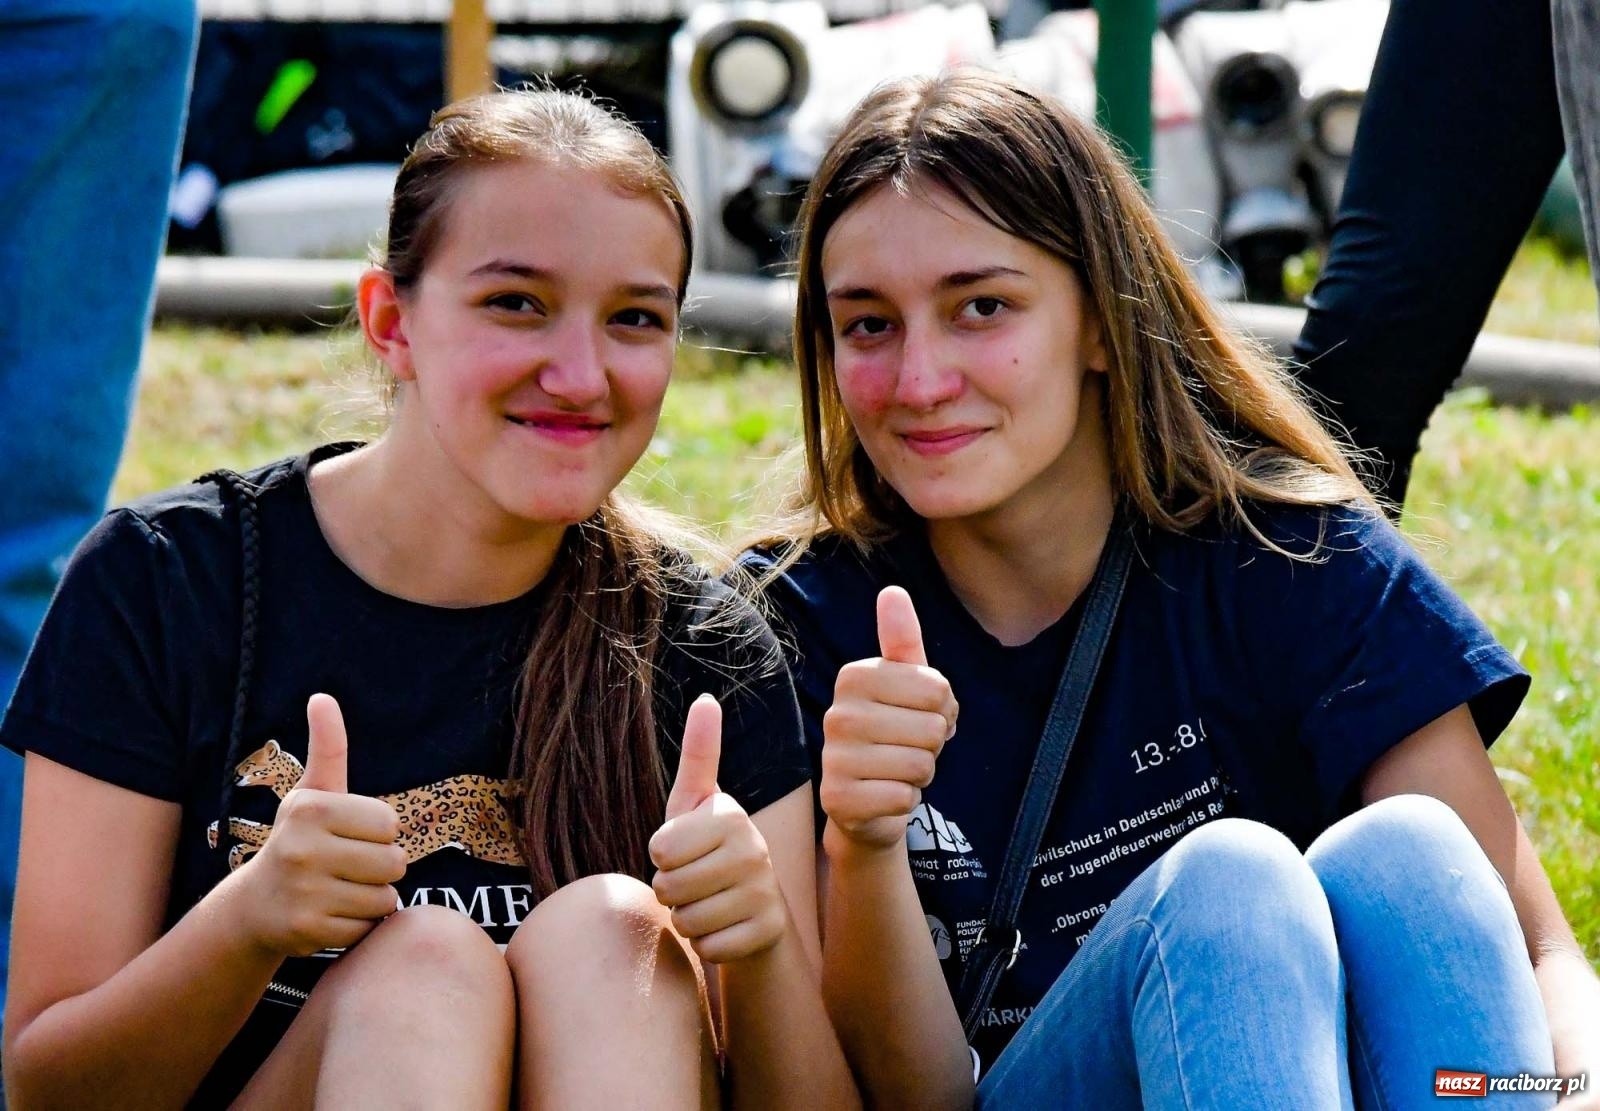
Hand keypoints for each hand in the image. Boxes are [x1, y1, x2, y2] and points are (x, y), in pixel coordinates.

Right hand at [233, 694, 405, 956]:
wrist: (254, 906)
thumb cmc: (299, 840)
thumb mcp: (312, 793)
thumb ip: (328, 747)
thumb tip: (322, 697)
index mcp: (310, 809)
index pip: (391, 824)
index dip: (379, 834)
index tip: (349, 838)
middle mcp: (301, 848)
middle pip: (394, 862)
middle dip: (381, 868)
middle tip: (347, 868)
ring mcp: (303, 892)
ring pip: (385, 897)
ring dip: (372, 899)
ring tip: (339, 891)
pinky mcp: (307, 930)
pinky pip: (369, 927)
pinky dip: (359, 926)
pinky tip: (332, 916)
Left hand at [650, 694, 787, 964]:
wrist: (755, 905)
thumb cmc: (709, 848)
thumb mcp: (696, 803)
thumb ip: (699, 754)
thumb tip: (706, 698)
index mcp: (730, 814)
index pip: (659, 850)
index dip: (661, 857)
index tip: (685, 849)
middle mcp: (754, 848)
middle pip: (668, 887)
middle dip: (671, 891)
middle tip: (696, 881)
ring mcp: (765, 892)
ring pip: (686, 920)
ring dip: (687, 919)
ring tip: (709, 902)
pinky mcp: (768, 931)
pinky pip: (708, 948)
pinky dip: (707, 945)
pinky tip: (725, 927)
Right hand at [819, 586, 957, 851]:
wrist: (866, 803)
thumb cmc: (894, 736)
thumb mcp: (905, 686)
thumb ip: (902, 641)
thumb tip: (892, 591)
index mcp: (853, 677)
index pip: (938, 689)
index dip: (944, 710)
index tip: (919, 718)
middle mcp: (836, 713)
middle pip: (933, 728)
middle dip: (933, 746)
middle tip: (909, 749)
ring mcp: (834, 758)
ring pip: (921, 764)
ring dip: (920, 774)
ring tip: (897, 771)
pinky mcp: (839, 800)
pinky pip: (904, 796)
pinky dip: (906, 801)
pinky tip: (886, 795)